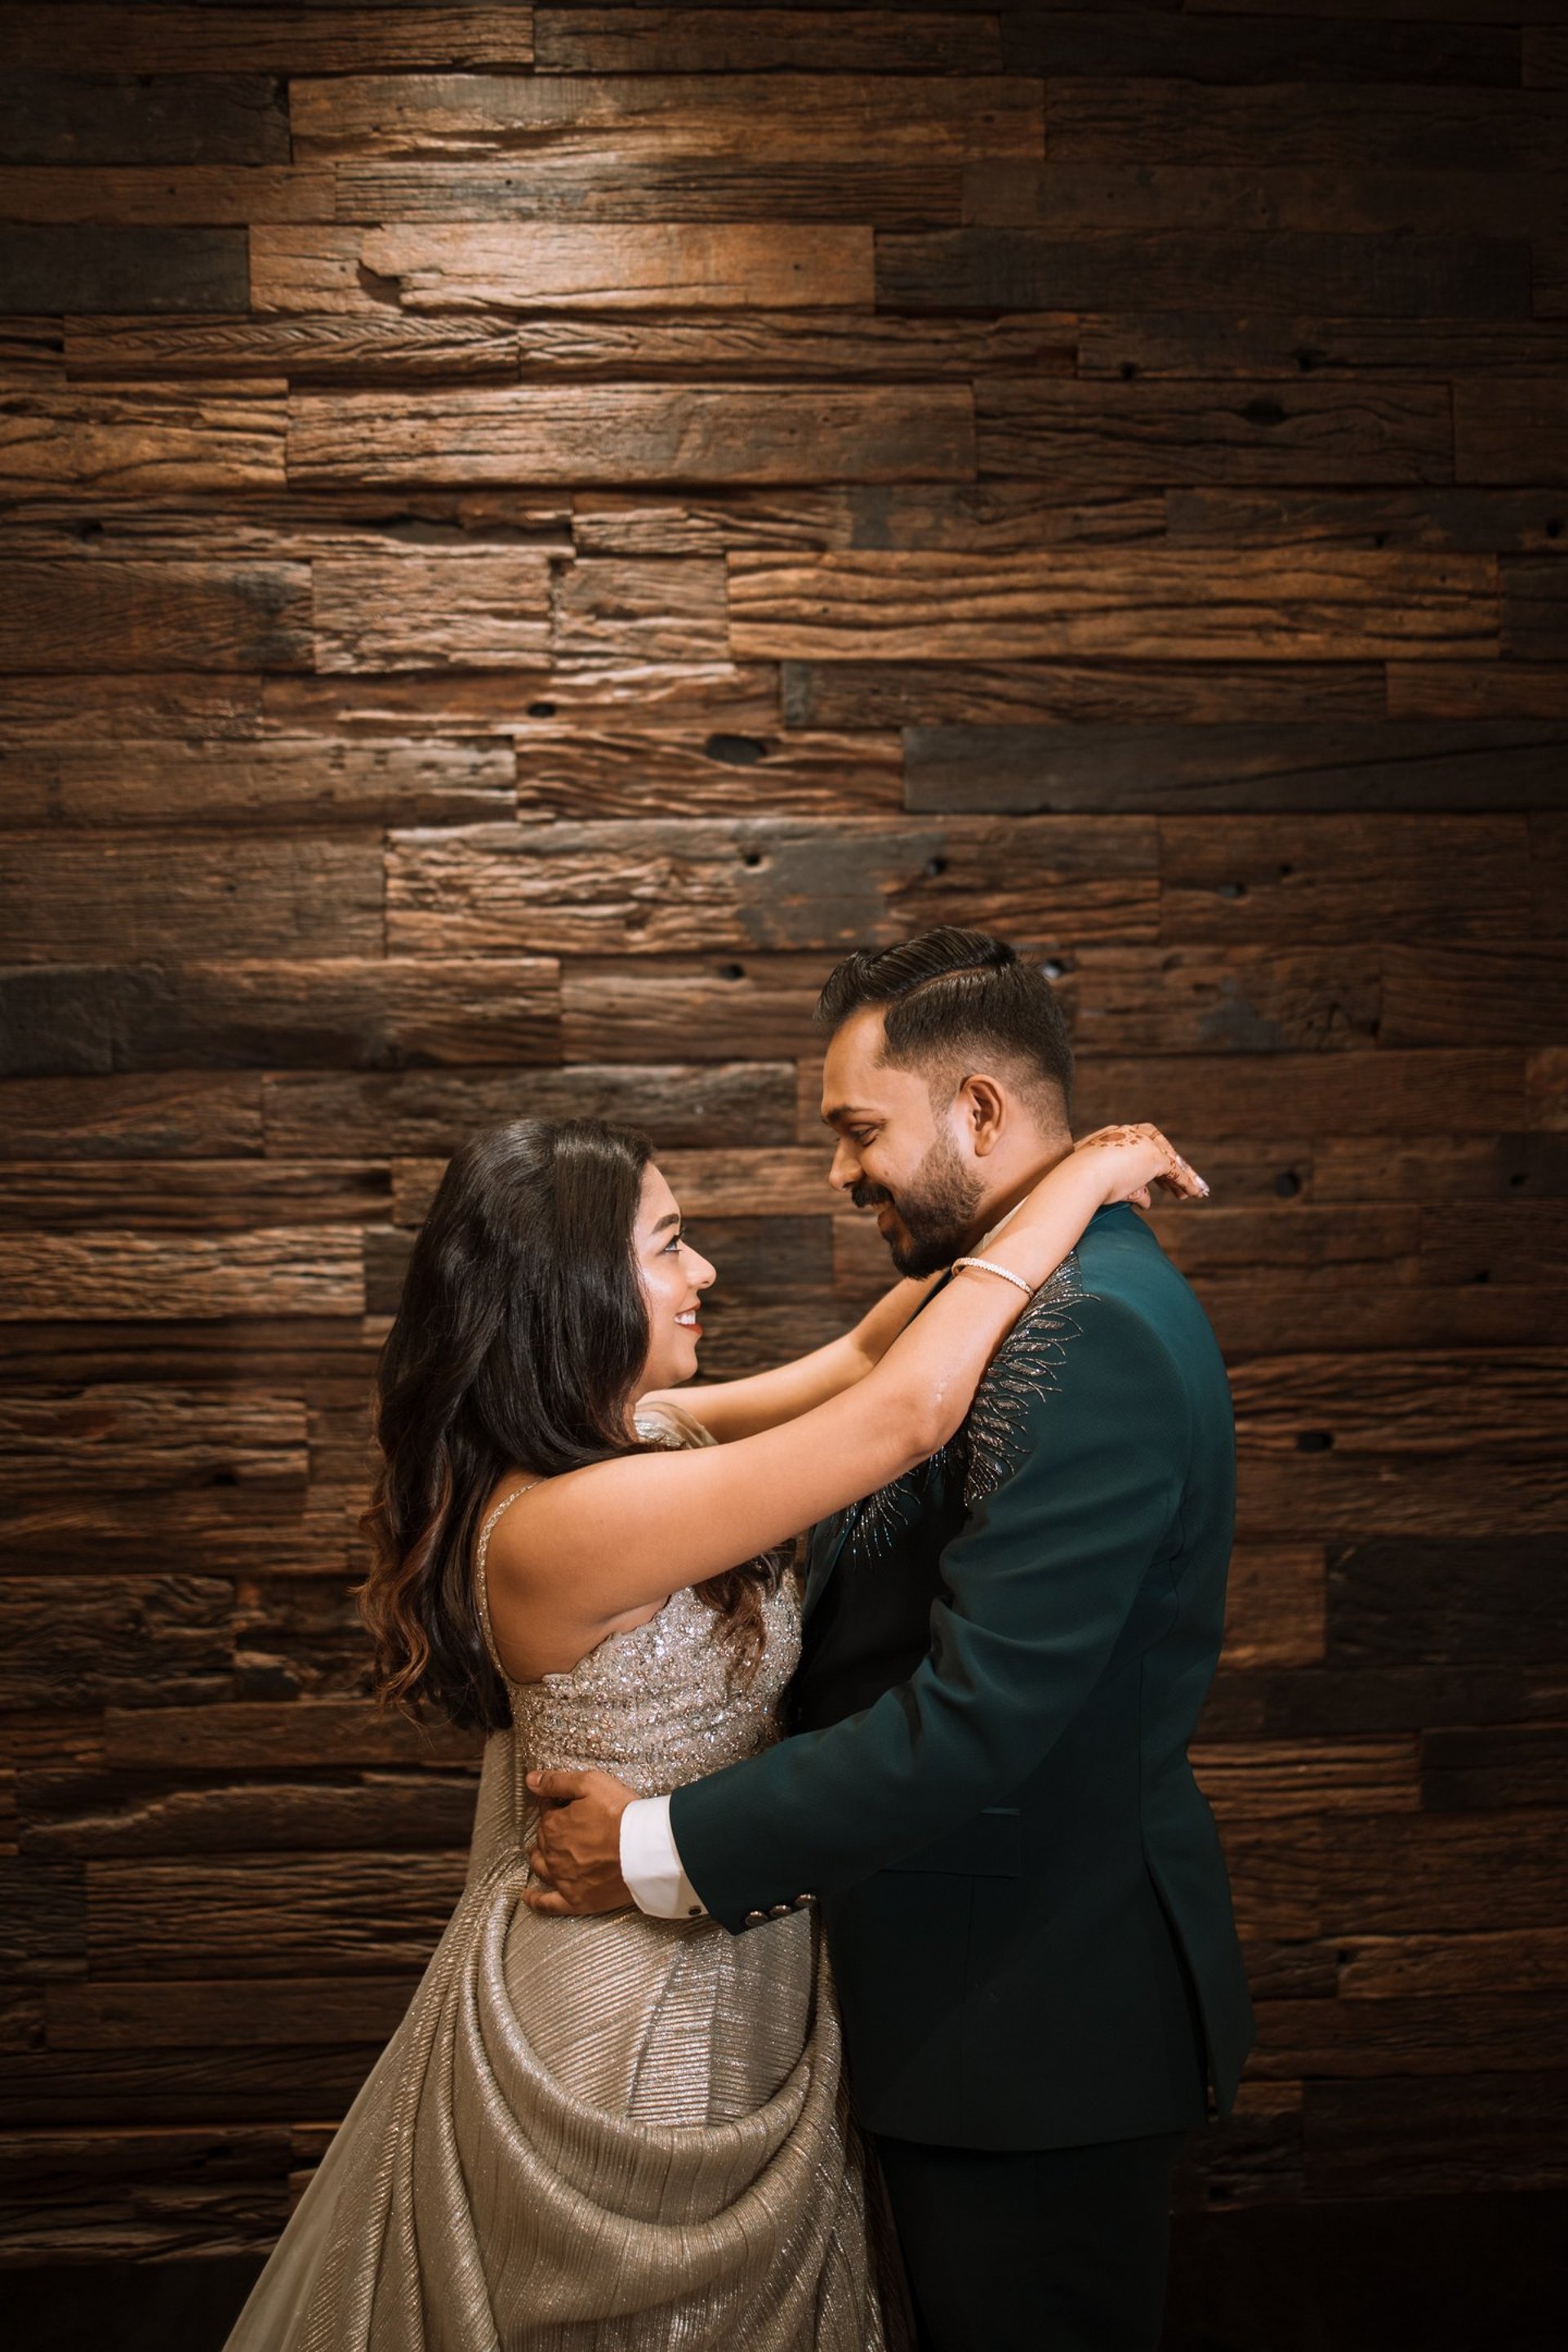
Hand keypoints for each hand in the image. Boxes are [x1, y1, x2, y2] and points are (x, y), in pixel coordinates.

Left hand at [523, 1768, 636, 1914]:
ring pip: (541, 1867)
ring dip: (539, 1858)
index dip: (554, 1805)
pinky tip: (529, 1897)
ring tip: (540, 1854)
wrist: (645, 1849)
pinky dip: (536, 1901)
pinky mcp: (576, 1899)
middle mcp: (553, 1854)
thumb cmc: (621, 1814)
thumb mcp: (590, 1784)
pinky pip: (548, 1904)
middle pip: (544, 1840)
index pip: (546, 1812)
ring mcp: (563, 1879)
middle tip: (564, 1825)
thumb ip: (557, 1781)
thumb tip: (531, 1780)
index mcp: (554, 1825)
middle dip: (550, 1831)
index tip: (562, 1803)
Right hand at [1070, 1123, 1208, 1210]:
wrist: (1080, 1178)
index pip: (1137, 1140)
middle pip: (1158, 1143)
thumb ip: (1130, 1188)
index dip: (1148, 1155)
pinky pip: (1175, 1171)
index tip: (1153, 1172)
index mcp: (1111, 1134)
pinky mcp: (1155, 1159)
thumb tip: (1147, 1200)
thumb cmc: (1081, 1182)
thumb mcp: (1105, 1181)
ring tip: (1194, 1191)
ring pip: (1169, 1158)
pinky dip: (1186, 1182)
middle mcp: (1128, 1133)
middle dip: (1170, 1162)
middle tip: (1178, 1181)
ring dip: (1182, 1176)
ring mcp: (1142, 1143)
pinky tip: (1194, 1193)